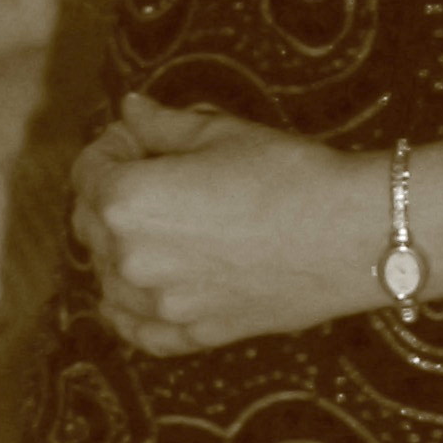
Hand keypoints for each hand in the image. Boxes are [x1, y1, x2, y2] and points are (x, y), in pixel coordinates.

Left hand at [72, 93, 376, 357]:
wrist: (353, 234)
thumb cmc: (290, 176)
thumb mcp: (221, 135)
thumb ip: (163, 126)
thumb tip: (131, 110)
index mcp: (126, 201)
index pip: (89, 169)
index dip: (113, 146)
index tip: (142, 138)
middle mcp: (130, 258)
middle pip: (91, 224)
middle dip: (113, 195)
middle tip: (157, 176)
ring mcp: (161, 304)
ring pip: (108, 279)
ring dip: (120, 250)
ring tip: (161, 229)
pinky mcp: (195, 333)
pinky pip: (139, 331)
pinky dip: (130, 313)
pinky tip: (138, 296)